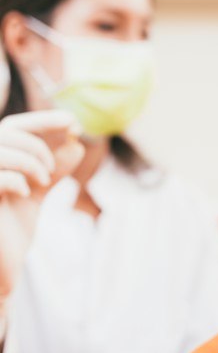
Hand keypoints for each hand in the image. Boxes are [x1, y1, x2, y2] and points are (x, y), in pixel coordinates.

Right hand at [0, 110, 83, 303]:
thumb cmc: (10, 231)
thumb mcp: (36, 193)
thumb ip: (52, 169)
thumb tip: (75, 143)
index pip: (14, 127)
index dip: (43, 121)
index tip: (73, 121)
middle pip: (8, 131)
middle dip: (39, 144)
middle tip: (53, 169)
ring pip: (2, 150)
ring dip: (32, 161)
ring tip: (43, 180)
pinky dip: (16, 178)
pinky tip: (25, 191)